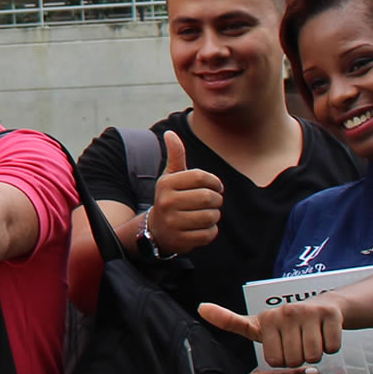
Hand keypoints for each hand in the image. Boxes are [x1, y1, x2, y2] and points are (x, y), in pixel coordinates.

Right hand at [146, 132, 224, 255]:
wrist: (156, 230)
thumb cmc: (170, 198)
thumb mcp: (170, 177)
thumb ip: (175, 156)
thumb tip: (170, 134)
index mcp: (167, 184)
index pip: (201, 177)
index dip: (215, 182)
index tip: (215, 186)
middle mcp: (166, 202)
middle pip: (208, 197)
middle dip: (216, 200)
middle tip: (212, 202)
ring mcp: (172, 222)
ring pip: (211, 216)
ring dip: (214, 216)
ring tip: (206, 215)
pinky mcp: (180, 240)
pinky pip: (208, 234)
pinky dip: (210, 231)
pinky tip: (201, 228)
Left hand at [200, 300, 344, 367]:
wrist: (325, 307)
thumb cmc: (287, 324)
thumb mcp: (257, 325)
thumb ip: (231, 322)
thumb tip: (201, 307)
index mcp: (265, 319)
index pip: (273, 360)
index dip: (279, 360)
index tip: (272, 343)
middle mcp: (285, 313)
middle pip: (293, 361)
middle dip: (298, 359)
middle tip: (298, 344)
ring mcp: (308, 312)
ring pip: (313, 356)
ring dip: (315, 355)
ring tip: (310, 339)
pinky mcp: (329, 314)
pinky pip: (331, 348)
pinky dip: (331, 347)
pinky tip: (324, 335)